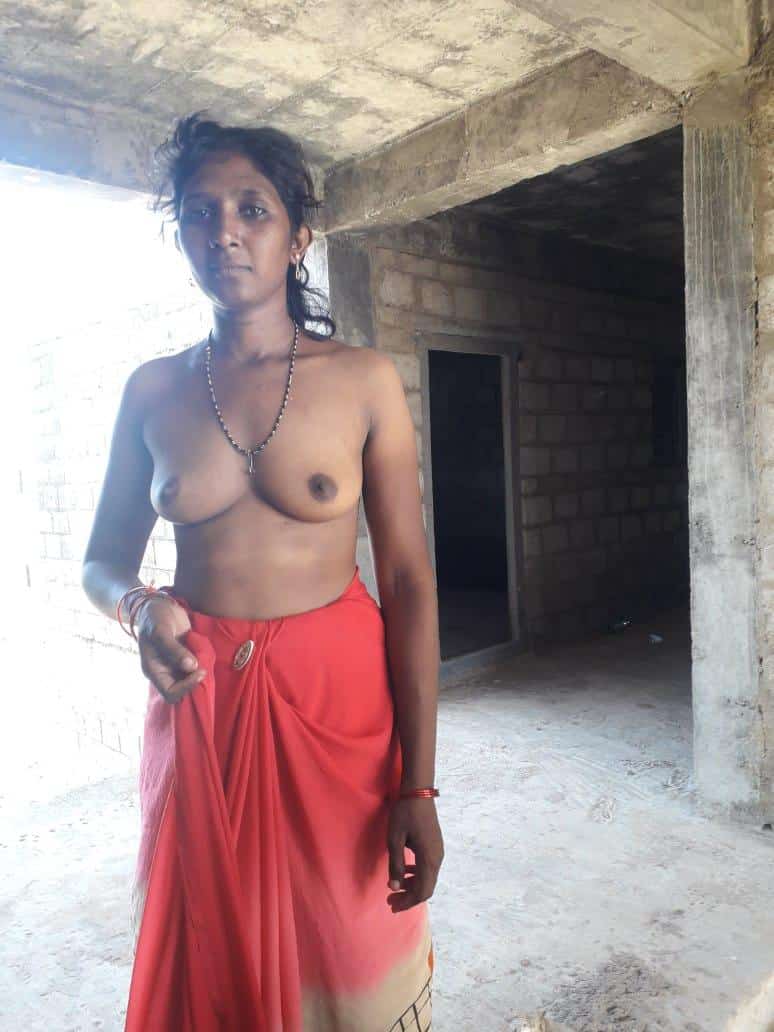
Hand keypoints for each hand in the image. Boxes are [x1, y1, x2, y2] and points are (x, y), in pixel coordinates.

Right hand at [136, 596, 204, 704]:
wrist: (160, 605)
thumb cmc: (155, 618)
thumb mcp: (161, 631)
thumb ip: (174, 649)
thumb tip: (190, 666)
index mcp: (154, 670)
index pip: (170, 693)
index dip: (186, 687)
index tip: (199, 672)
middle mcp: (164, 672)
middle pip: (182, 690)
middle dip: (194, 681)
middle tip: (205, 667)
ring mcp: (175, 665)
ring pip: (190, 679)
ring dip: (199, 673)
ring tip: (205, 658)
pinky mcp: (185, 658)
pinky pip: (195, 668)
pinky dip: (203, 664)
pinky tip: (205, 654)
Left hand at [386, 797, 443, 912]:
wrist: (418, 792)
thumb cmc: (404, 814)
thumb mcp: (395, 840)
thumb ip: (396, 865)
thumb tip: (394, 888)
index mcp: (428, 859)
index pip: (421, 891)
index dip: (407, 902)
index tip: (392, 906)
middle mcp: (437, 858)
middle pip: (426, 888)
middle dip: (409, 898)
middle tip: (390, 901)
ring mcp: (438, 851)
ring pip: (428, 878)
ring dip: (412, 887)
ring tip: (394, 888)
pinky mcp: (435, 845)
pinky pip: (428, 868)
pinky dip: (416, 875)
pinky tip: (404, 872)